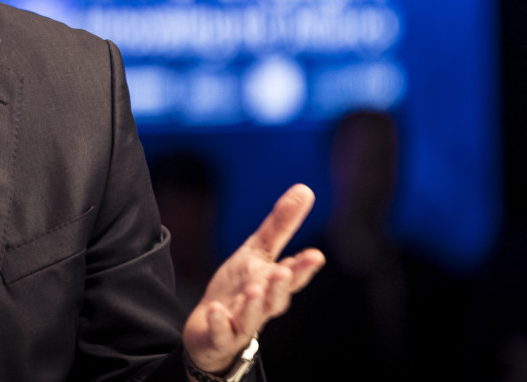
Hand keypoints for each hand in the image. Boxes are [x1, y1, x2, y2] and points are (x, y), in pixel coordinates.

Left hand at [181, 184, 323, 375]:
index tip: (316, 255)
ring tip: (253, 290)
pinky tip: (216, 311)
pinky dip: (219, 323)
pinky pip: (220, 332)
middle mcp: (262, 306)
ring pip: (252, 318)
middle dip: (281, 286)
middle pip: (276, 299)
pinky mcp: (220, 336)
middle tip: (283, 271)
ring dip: (254, 305)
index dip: (304, 267)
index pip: (292, 276)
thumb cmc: (240, 287)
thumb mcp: (258, 252)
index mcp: (273, 284)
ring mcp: (241, 324)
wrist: (210, 327)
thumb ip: (281, 225)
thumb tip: (305, 189)